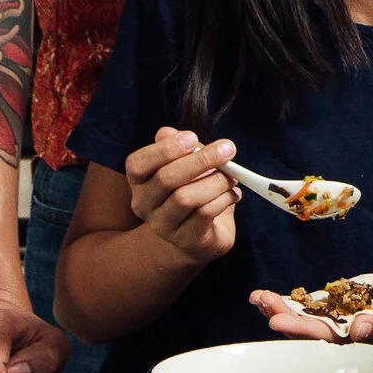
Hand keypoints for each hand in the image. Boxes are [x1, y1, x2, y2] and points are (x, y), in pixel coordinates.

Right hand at [124, 126, 239, 264]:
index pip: (138, 164)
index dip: (164, 149)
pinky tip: (234, 194)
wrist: (200, 233)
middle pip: (166, 178)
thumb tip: (167, 132)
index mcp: (139, 181)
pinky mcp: (185, 240)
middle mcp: (143, 204)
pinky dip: (223, 200)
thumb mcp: (187, 163)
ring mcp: (162, 225)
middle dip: (201, 160)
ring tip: (232, 177)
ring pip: (186, 198)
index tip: (192, 138)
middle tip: (228, 149)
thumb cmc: (193, 188)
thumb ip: (179, 147)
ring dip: (216, 182)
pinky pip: (204, 214)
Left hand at [251, 277, 372, 345]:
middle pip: (305, 328)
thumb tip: (358, 330)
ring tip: (256, 297)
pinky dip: (288, 301)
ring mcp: (336, 318)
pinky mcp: (335, 305)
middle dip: (282, 315)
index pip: (322, 335)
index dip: (298, 329)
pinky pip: (307, 305)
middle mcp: (341, 332)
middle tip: (260, 301)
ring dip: (278, 308)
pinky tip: (267, 297)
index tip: (276, 322)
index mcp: (356, 339)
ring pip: (301, 317)